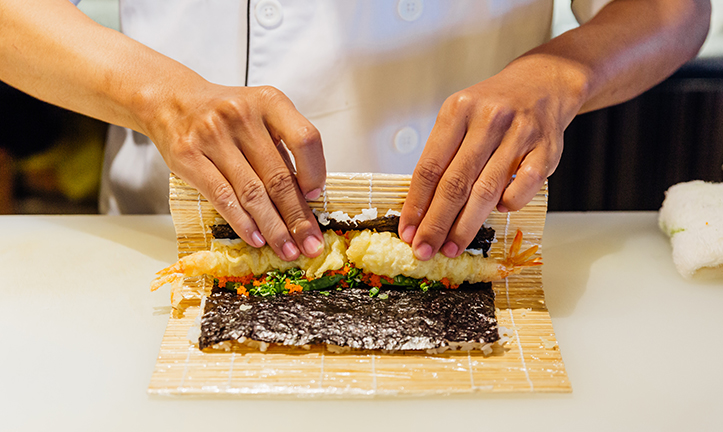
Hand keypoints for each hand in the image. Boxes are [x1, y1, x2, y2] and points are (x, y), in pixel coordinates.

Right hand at [145, 82, 325, 260]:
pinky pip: (223, 197)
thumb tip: (305, 200)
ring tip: (287, 249)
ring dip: (274, 228)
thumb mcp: (260, 117)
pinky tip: (256, 238)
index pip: (305, 139)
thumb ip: (281, 149)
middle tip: (311, 244)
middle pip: (278, 176)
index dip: (315, 172)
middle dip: (298, 217)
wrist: (173, 101)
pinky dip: (243, 222)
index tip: (316, 197)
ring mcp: (213, 135)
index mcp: (270, 102)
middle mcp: (243, 115)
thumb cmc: (225, 115)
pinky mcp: (189, 156)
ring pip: (252, 193)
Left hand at [399, 55, 586, 259]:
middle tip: (425, 249)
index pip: (429, 167)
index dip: (416, 204)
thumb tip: (422, 208)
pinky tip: (496, 212)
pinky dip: (507, 204)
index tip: (408, 230)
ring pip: (486, 190)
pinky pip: (523, 187)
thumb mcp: (460, 118)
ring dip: (466, 225)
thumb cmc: (494, 108)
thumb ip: (443, 155)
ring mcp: (519, 133)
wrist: (542, 84)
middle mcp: (488, 119)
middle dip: (436, 223)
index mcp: (458, 111)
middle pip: (455, 183)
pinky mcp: (547, 148)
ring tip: (452, 246)